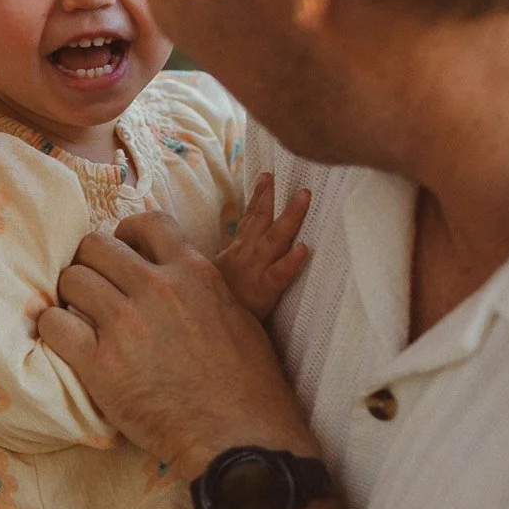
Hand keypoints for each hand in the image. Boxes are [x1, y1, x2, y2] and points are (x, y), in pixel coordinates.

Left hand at [37, 210, 312, 477]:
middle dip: (90, 264)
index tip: (122, 255)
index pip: (147, 222)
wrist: (238, 437)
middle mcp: (157, 288)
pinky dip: (55, 330)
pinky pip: (55, 325)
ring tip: (80, 317)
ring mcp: (126, 324)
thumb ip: (199, 288)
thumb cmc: (247, 385)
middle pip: (96, 246)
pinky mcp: (100, 364)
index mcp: (194, 272)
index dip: (126, 235)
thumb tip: (174, 277)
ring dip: (70, 296)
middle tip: (94, 289)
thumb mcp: (237, 315)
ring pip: (72, 279)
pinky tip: (66, 342)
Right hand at [215, 173, 309, 318]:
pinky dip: (291, 261)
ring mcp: (254, 273)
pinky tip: (304, 248)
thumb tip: (216, 248)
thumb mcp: (208, 280)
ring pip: (274, 240)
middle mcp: (244, 258)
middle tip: (284, 175)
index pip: (247, 220)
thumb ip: (217, 263)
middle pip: (261, 222)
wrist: (204, 333)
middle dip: (272, 197)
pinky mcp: (264, 293)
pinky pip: (279, 275)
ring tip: (304, 197)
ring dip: (290, 217)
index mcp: (235, 254)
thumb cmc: (214, 308)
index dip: (257, 198)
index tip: (266, 176)